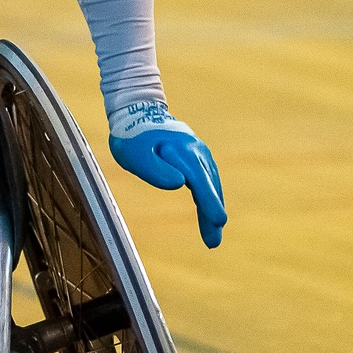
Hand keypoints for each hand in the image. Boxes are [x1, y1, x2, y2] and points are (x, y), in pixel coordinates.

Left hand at [109, 102, 226, 248]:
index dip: (209, 201)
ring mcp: (198, 152)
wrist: (137, 110)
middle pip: (208, 185)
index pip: (198, 180)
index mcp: (181, 151)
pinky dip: (209, 195)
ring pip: (210, 182)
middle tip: (213, 241)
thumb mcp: (136, 154)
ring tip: (213, 234)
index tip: (219, 220)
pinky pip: (206, 178)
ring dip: (213, 206)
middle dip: (212, 212)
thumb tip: (180, 184)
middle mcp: (195, 151)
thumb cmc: (133, 136)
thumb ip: (155, 169)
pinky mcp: (196, 155)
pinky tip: (209, 211)